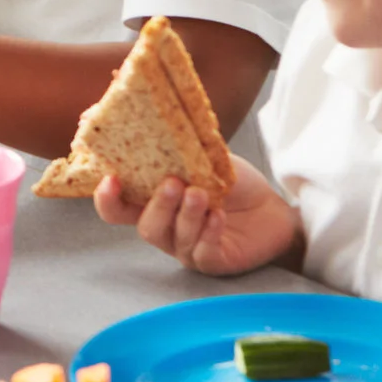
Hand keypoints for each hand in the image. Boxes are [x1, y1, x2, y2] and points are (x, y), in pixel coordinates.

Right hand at [94, 157, 299, 276]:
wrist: (274, 208)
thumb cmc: (235, 186)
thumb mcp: (207, 161)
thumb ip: (183, 151)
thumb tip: (160, 120)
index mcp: (156, 204)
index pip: (119, 210)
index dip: (108, 200)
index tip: (111, 179)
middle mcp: (167, 229)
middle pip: (146, 227)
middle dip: (157, 205)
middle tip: (173, 183)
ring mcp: (188, 248)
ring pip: (174, 239)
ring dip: (186, 215)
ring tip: (203, 194)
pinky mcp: (213, 261)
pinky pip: (202, 253)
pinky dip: (208, 233)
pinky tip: (218, 217)